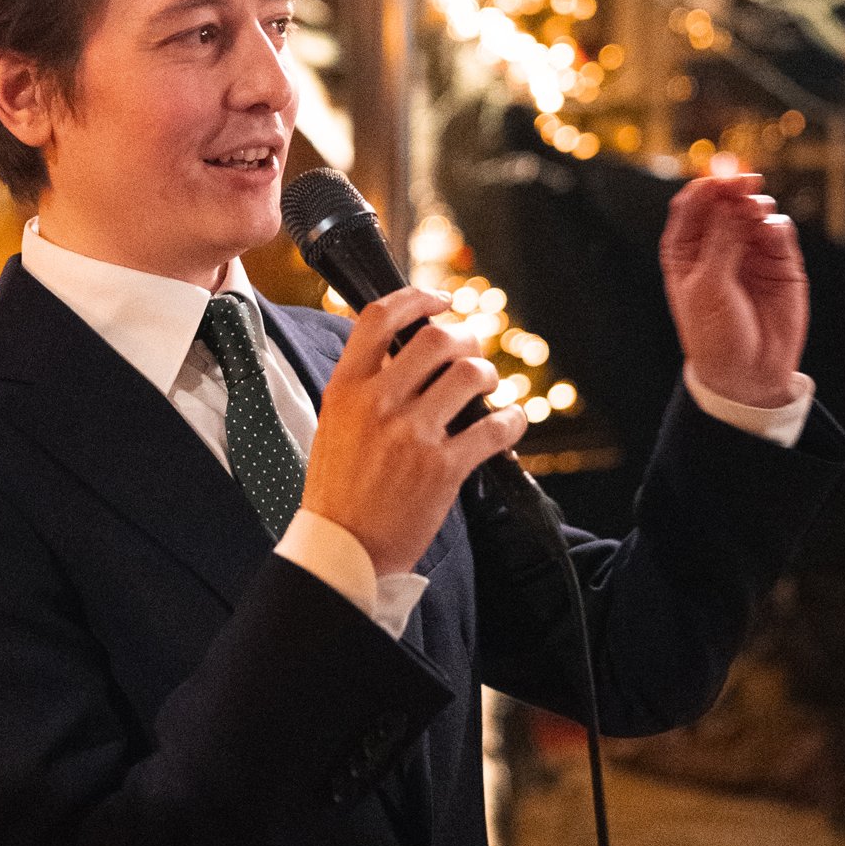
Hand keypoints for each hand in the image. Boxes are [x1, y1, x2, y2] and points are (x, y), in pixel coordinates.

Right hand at [303, 287, 527, 573]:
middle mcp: (378, 404)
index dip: (417, 298)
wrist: (343, 547)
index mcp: (345, 389)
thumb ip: (363, 386)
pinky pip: (494, 428)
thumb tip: (401, 352)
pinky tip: (510, 422)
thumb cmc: (338, 489)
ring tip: (486, 388)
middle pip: (437, 338)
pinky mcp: (443, 468)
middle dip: (465, 339)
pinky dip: (512, 420)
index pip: (380, 318)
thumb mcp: (332, 424)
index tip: (441, 299)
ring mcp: (412, 435)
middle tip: (470, 354)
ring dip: (487, 375)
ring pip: (470, 375)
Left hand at [659, 171, 808, 409]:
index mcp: (687, 250)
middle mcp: (717, 245)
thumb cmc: (716, 336)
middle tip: (745, 183)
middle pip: (725, 202)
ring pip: (754, 212)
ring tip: (756, 209)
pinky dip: (776, 225)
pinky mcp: (780, 263)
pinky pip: (779, 232)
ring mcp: (749, 252)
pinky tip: (771, 229)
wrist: (748, 375)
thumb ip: (720, 242)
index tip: (719, 179)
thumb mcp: (708, 287)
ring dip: (756, 204)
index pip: (693, 205)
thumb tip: (729, 201)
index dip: (706, 187)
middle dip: (734, 189)